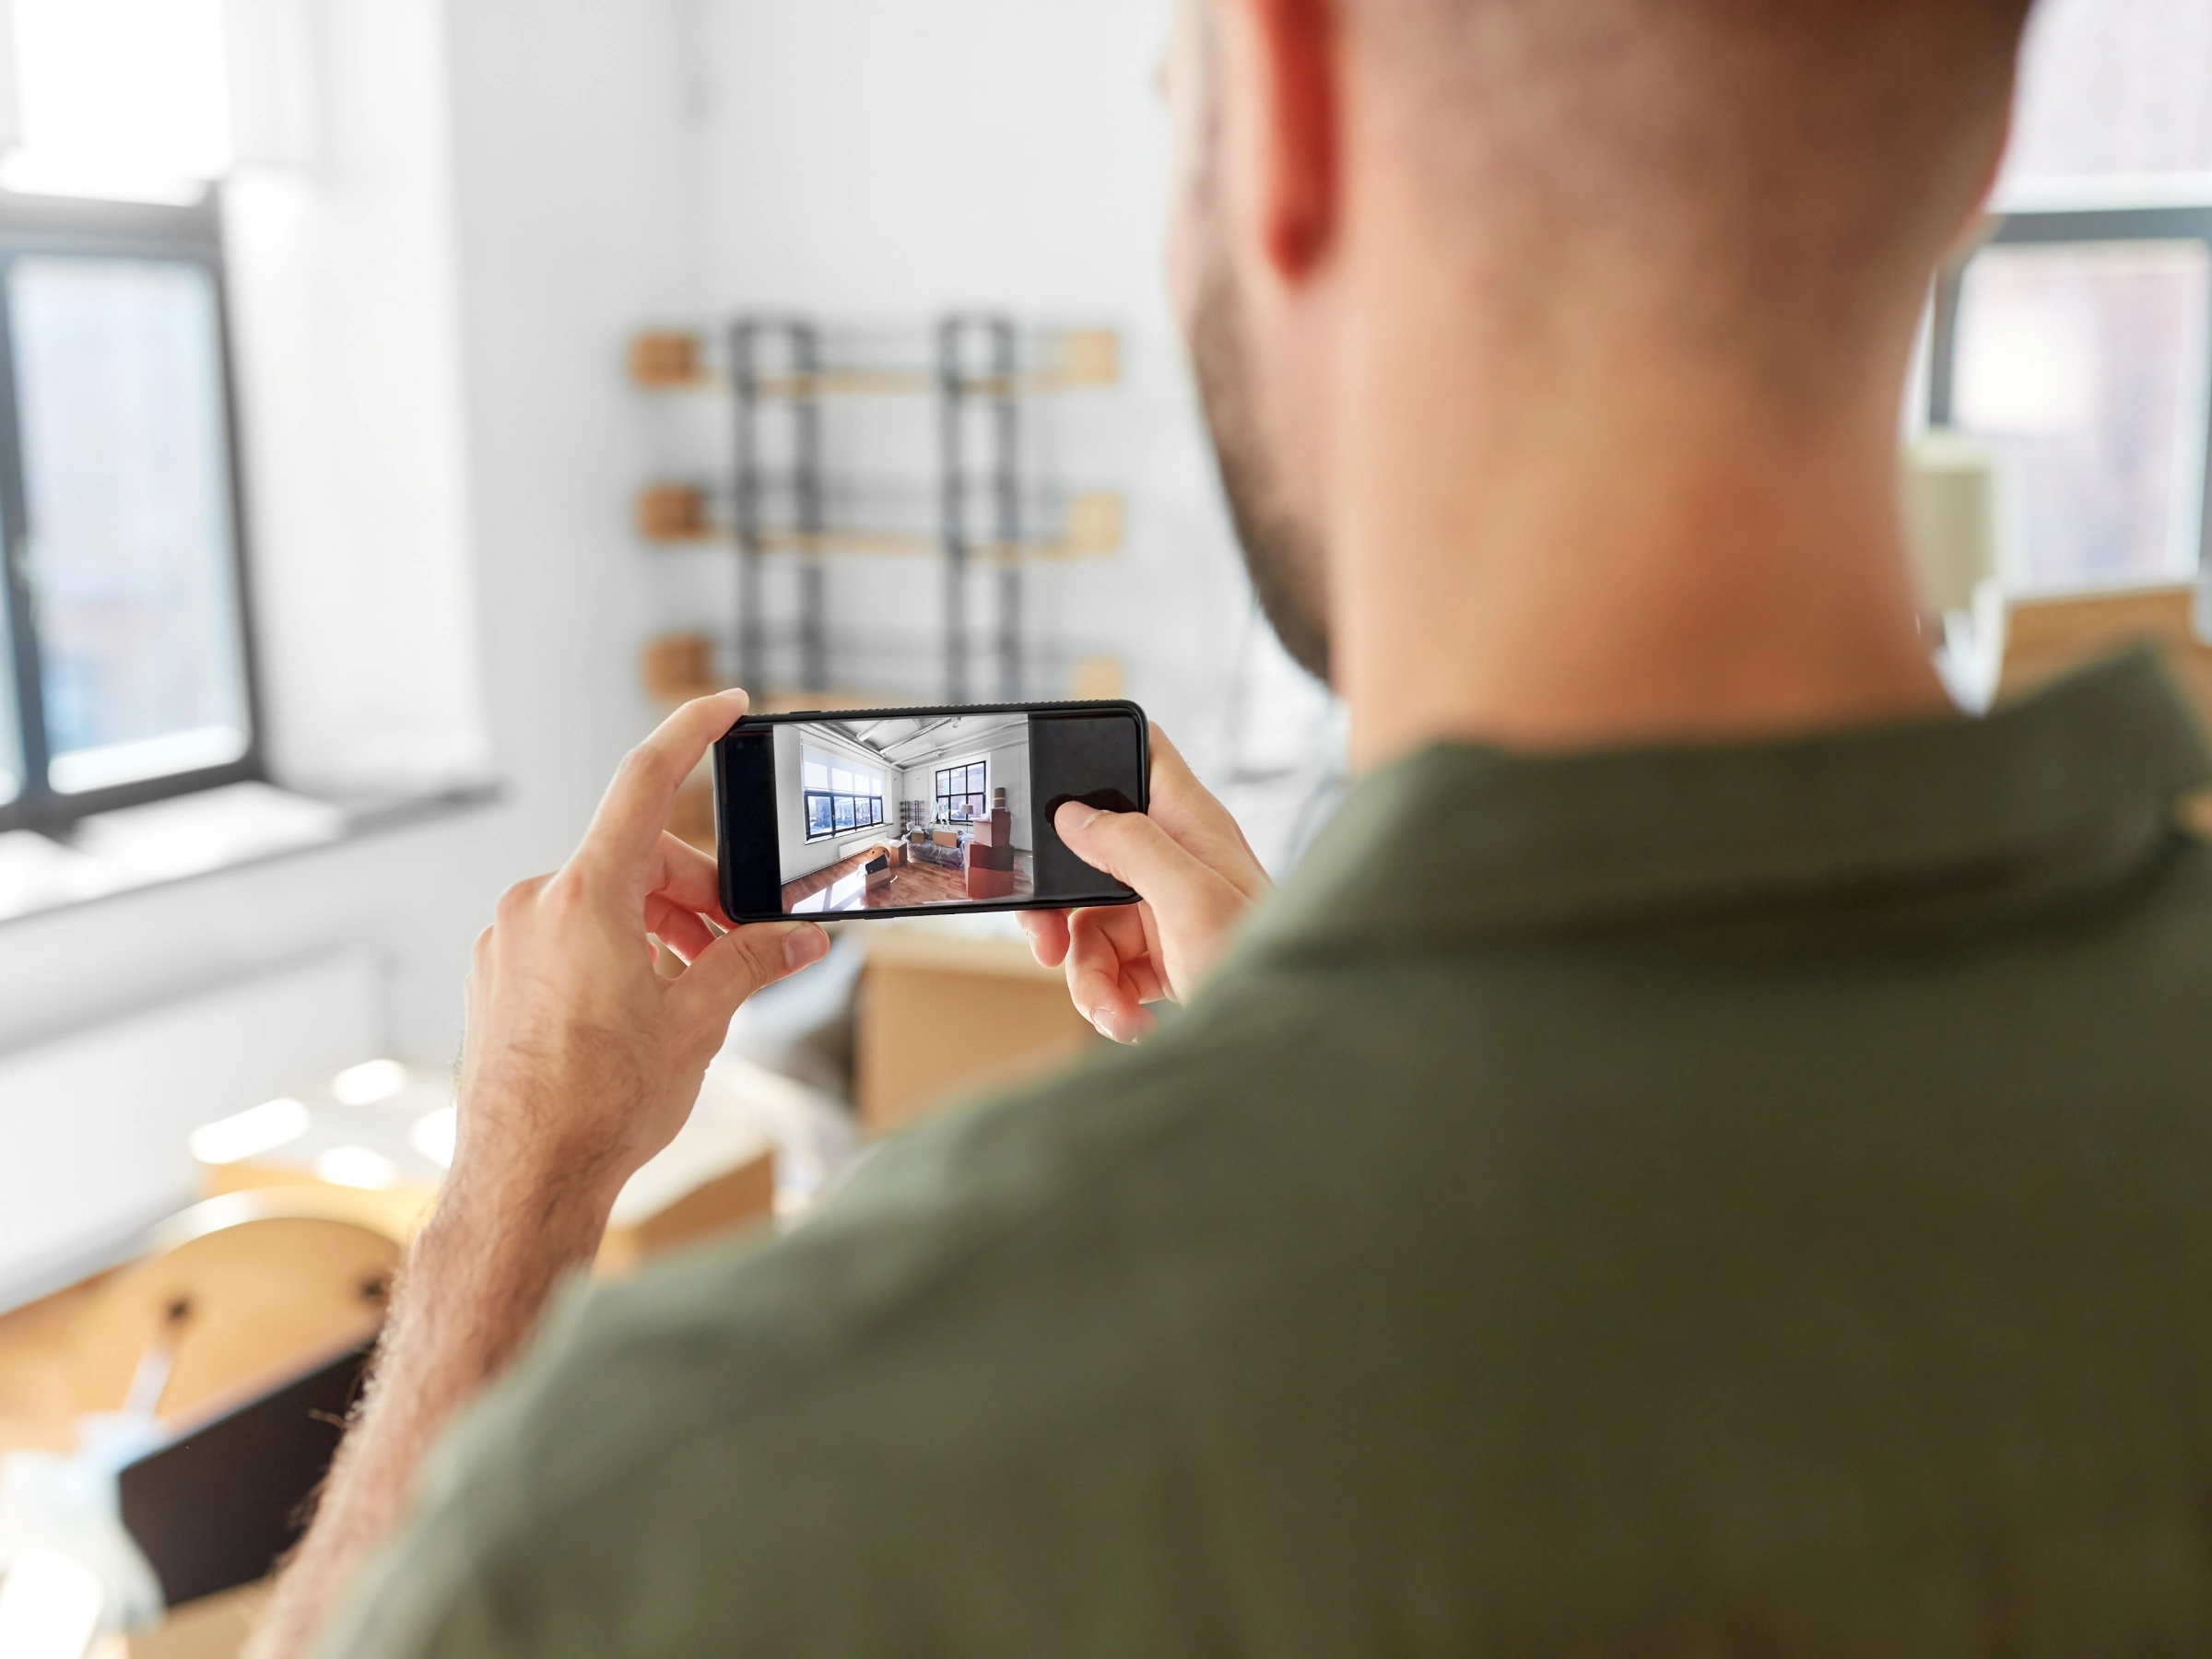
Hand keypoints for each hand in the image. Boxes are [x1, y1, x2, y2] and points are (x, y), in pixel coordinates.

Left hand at [454, 689, 827, 1211]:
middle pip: (635, 862)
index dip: (689, 734)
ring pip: (602, 904)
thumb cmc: (603, 1106)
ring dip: (658, 931)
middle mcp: (535, 905)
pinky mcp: (495, 978)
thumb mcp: (699, 1022)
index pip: (643, 783)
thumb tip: (800, 941)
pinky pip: (567, 939)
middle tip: (743, 943)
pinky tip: (641, 1011)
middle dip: (697, 894)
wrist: (525, 1181)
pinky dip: (615, 954)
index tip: (724, 706)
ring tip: (695, 993)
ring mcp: (507, 942)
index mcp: (585, 897)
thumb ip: (752, 962)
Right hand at [1019, 727, 1268, 1043]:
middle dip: (1060, 909)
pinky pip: (1109, 968)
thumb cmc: (1260, 966)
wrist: (1281, 1046)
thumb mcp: (1192, 900)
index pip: (1144, 753)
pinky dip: (1109, 1000)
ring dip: (1089, 978)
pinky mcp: (1161, 955)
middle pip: (1088, 854)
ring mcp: (1164, 908)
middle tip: (1048, 944)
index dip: (1098, 751)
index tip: (1051, 783)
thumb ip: (1133, 847)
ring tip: (1115, 1011)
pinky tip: (1131, 1023)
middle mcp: (1175, 859)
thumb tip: (1074, 814)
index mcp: (1190, 823)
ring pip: (1089, 926)